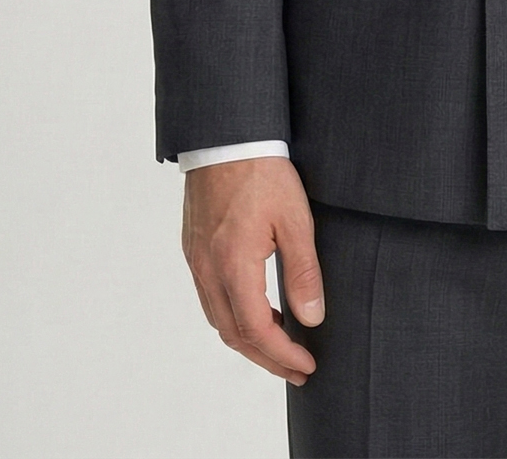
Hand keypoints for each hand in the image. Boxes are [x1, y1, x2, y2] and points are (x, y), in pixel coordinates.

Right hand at [181, 156, 323, 384]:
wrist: (225, 136)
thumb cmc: (262, 172)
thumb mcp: (294, 219)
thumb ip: (303, 271)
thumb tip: (312, 318)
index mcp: (233, 265)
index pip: (256, 330)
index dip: (282, 354)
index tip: (306, 365)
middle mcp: (208, 269)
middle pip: (234, 335)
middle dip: (266, 359)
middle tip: (296, 370)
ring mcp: (196, 260)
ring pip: (218, 319)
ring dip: (248, 340)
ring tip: (280, 346)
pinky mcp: (193, 248)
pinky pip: (210, 298)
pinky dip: (233, 316)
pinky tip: (255, 310)